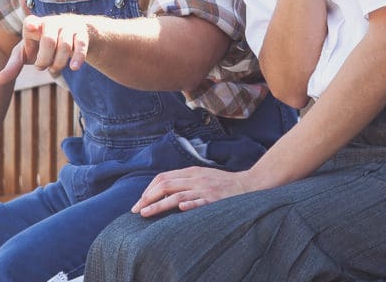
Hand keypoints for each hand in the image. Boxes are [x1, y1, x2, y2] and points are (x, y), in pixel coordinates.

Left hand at [0, 14, 90, 84]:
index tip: (30, 26)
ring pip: (65, 46)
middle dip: (45, 60)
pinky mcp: (81, 33)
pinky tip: (74, 68)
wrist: (69, 35)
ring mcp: (67, 26)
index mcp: (33, 25)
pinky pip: (81, 45)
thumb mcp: (25, 54)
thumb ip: (13, 66)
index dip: (31, 24)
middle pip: (49, 41)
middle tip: (40, 68)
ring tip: (54, 69)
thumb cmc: (41, 45)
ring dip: (58, 63)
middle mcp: (51, 22)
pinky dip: (78, 57)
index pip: (31, 21)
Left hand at [132, 166, 255, 216]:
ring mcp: (205, 189)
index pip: (163, 177)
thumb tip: (164, 193)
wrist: (249, 184)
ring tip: (145, 213)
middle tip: (136, 210)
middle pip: (165, 185)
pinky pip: (200, 201)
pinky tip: (179, 209)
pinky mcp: (215, 199)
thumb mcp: (202, 177)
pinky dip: (189, 205)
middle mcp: (195, 179)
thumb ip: (185, 182)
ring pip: (176, 195)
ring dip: (158, 205)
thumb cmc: (223, 184)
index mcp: (191, 172)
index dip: (149, 189)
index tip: (140, 202)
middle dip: (147, 198)